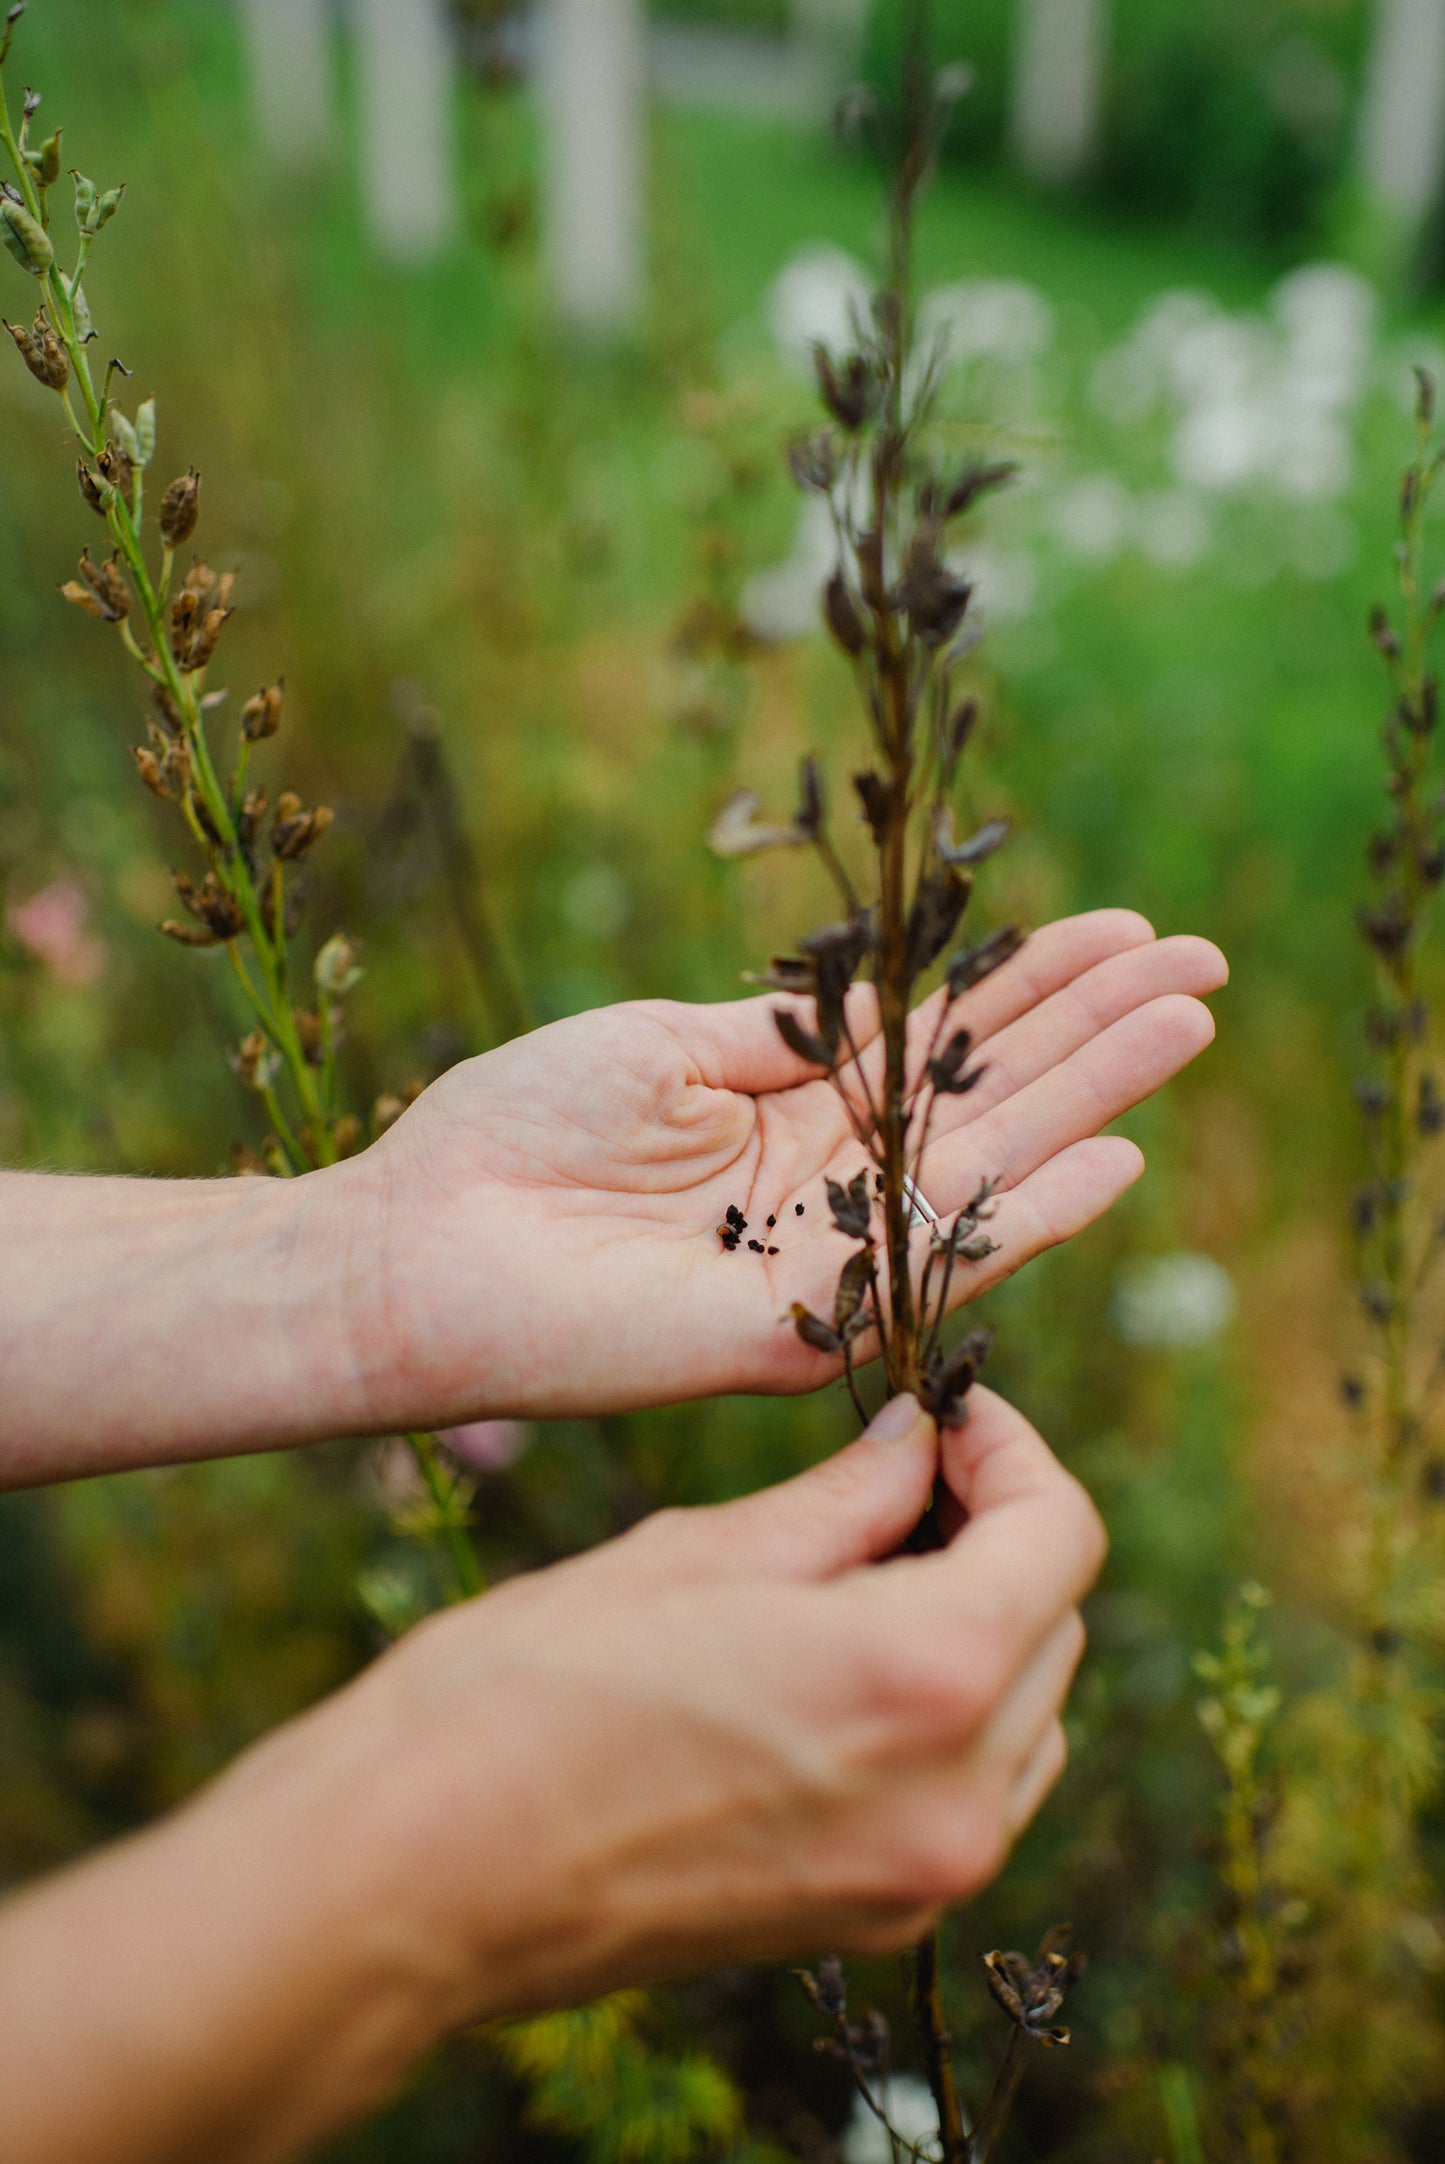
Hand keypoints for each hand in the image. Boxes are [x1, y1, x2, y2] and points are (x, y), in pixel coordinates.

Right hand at [0, 1392, 1099, 2163]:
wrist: (413, 1876)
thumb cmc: (528, 1692)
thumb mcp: (696, 1550)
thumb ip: (844, 1498)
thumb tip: (919, 1444)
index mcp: (923, 1679)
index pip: (1062, 1538)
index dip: (1014, 1452)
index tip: (947, 1418)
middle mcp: (955, 1798)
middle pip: (1055, 1626)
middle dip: (997, 1532)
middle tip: (897, 1474)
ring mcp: (919, 1881)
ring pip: (1029, 1718)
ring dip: (981, 1628)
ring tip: (867, 1567)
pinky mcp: (870, 1923)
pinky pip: (973, 1797)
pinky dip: (948, 1718)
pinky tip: (842, 1665)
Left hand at [344, 909, 1225, 1428]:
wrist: (419, 1243)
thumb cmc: (514, 1132)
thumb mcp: (660, 1048)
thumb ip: (783, 1037)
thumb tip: (884, 1005)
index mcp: (791, 1103)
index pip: (943, 1040)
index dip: (1032, 985)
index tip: (1125, 930)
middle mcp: (830, 1178)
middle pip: (992, 1096)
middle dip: (1097, 1028)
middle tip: (1203, 967)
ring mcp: (829, 1252)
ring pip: (991, 1166)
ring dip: (1094, 1097)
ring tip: (1188, 1027)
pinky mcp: (807, 1323)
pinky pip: (936, 1263)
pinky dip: (1031, 1215)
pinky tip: (1117, 1156)